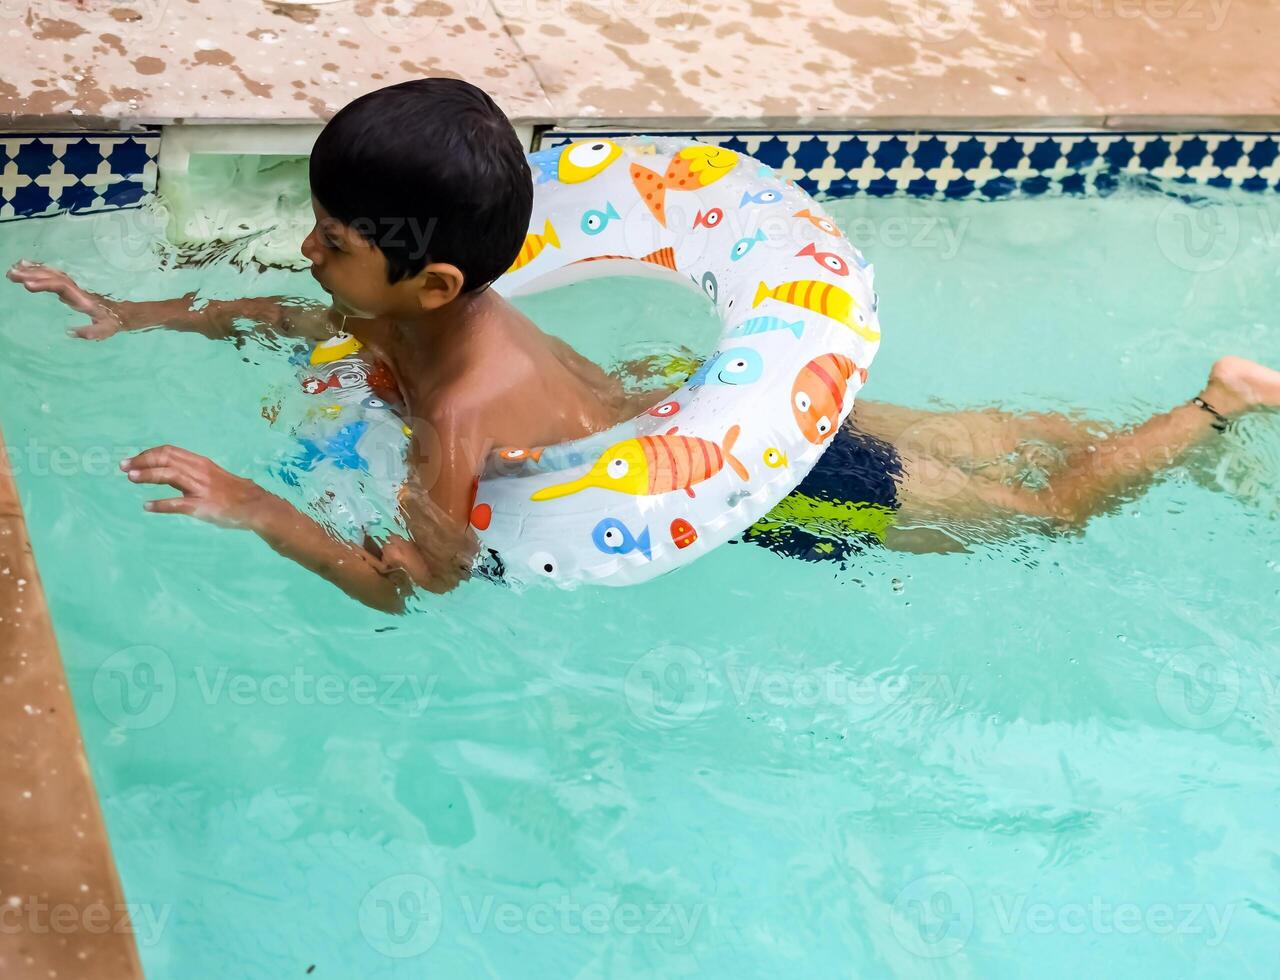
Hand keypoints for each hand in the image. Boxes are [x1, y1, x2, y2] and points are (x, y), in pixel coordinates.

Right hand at [6, 259, 124, 338]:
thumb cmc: (111, 323)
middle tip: (11, 274)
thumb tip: (70, 332)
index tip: (28, 285)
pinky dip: (39, 270)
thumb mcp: (104, 330)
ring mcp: (73, 287)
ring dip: (33, 270)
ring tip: (13, 269)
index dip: (45, 284)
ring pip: (51, 274)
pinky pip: (53, 276)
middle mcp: (76, 289)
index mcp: (82, 298)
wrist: (120, 313)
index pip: (62, 287)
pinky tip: (25, 267)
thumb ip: (91, 332)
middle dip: (32, 275)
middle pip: (52, 277)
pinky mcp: (70, 287)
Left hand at [121, 445, 269, 529]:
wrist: (256, 506)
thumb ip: (190, 473)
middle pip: (166, 459)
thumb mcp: (212, 475)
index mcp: (200, 463)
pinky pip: (178, 503)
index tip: (133, 460)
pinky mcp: (203, 506)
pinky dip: (160, 504)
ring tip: (131, 478)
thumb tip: (165, 472)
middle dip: (142, 461)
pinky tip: (147, 506)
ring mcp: (201, 489)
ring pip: (169, 476)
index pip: (169, 451)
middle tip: (124, 467)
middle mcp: (199, 471)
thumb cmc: (233, 492)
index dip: (148, 453)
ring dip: (147, 475)